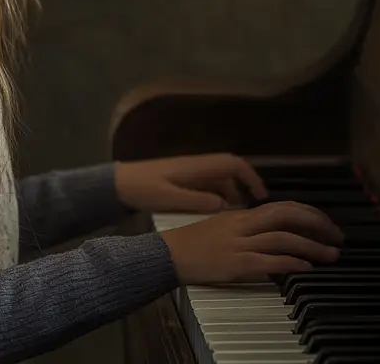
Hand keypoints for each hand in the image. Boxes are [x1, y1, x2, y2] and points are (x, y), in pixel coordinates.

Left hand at [114, 153, 267, 213]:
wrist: (119, 184)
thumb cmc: (143, 189)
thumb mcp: (170, 198)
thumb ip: (198, 201)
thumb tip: (225, 205)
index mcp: (196, 167)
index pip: (232, 164)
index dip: (250, 176)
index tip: (260, 194)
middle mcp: (196, 166)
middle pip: (228, 170)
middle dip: (244, 185)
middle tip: (254, 208)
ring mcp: (188, 172)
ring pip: (218, 179)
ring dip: (230, 193)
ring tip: (238, 215)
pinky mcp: (181, 180)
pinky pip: (207, 184)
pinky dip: (217, 195)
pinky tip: (216, 212)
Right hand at [160, 201, 343, 284]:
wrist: (169, 254)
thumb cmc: (194, 242)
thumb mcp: (222, 226)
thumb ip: (247, 226)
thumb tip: (273, 231)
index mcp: (241, 214)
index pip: (281, 206)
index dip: (308, 213)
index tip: (326, 223)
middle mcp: (243, 225)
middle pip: (286, 215)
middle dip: (317, 224)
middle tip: (337, 236)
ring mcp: (240, 244)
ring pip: (283, 238)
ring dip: (312, 247)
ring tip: (331, 255)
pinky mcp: (237, 264)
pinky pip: (270, 261)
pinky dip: (291, 264)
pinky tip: (306, 268)